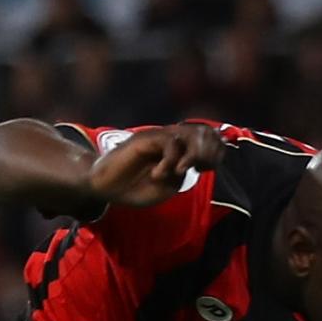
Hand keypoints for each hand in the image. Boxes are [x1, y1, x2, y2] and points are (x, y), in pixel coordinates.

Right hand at [87, 123, 225, 209]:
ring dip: (191, 154)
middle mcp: (170, 140)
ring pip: (188, 134)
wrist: (105, 188)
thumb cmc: (135, 188)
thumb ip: (183, 174)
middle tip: (198, 168)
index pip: (208, 138)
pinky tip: (157, 174)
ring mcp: (157, 138)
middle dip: (208, 151)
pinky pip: (170, 143)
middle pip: (203, 132)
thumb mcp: (168, 186)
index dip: (216, 150)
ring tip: (180, 171)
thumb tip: (192, 163)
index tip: (206, 168)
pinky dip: (170, 161)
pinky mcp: (144, 139)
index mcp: (180, 151)